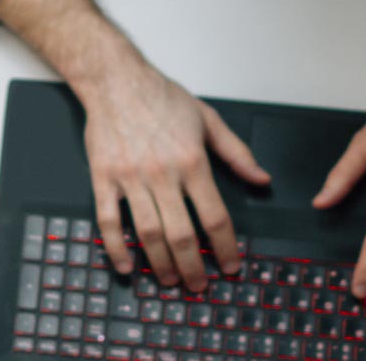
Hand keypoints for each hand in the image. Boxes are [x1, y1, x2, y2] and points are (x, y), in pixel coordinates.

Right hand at [0, 0, 271, 292]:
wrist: (116, 79)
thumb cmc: (162, 96)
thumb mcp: (208, 119)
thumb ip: (237, 152)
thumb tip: (262, 179)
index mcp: (192, 161)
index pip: (214, 216)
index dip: (225, 247)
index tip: (231, 266)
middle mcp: (163, 173)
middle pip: (182, 234)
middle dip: (193, 267)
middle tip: (199, 287)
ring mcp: (130, 178)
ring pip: (148, 233)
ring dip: (160, 263)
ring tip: (169, 280)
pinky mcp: (103, 178)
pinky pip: (108, 221)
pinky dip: (116, 248)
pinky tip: (127, 267)